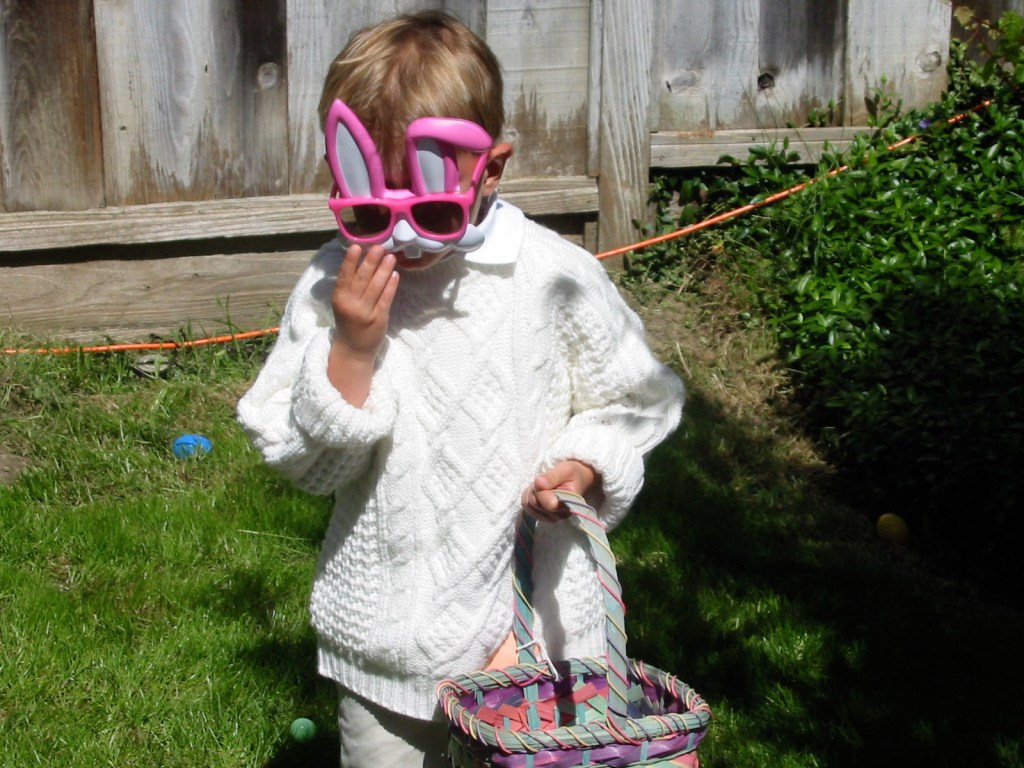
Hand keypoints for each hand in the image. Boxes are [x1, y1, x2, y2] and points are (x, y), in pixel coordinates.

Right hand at [327, 244, 398, 404]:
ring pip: (375, 287)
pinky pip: (386, 299)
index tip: (357, 246)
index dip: (351, 260)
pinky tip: (395, 275)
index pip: (345, 275)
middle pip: (362, 279)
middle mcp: (351, 304)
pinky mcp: (379, 319)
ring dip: (384, 270)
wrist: (353, 349)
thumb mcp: (342, 303)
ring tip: (391, 257)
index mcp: (339, 297)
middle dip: (371, 261)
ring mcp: (365, 312)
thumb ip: (349, 286)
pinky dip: (391, 286)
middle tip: (379, 246)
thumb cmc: (348, 322)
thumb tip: (362, 261)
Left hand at [522, 461, 600, 521]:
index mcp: (569, 506)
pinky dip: (528, 495)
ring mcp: (550, 518)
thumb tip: (539, 484)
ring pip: (528, 505)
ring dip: (531, 491)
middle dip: (536, 489)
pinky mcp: (541, 516)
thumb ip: (552, 477)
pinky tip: (538, 491)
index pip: (547, 504)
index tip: (549, 478)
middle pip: (535, 503)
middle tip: (545, 480)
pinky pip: (526, 506)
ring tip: (544, 484)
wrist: (576, 479)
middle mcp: (560, 516)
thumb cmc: (572, 474)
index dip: (542, 489)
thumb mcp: (565, 470)